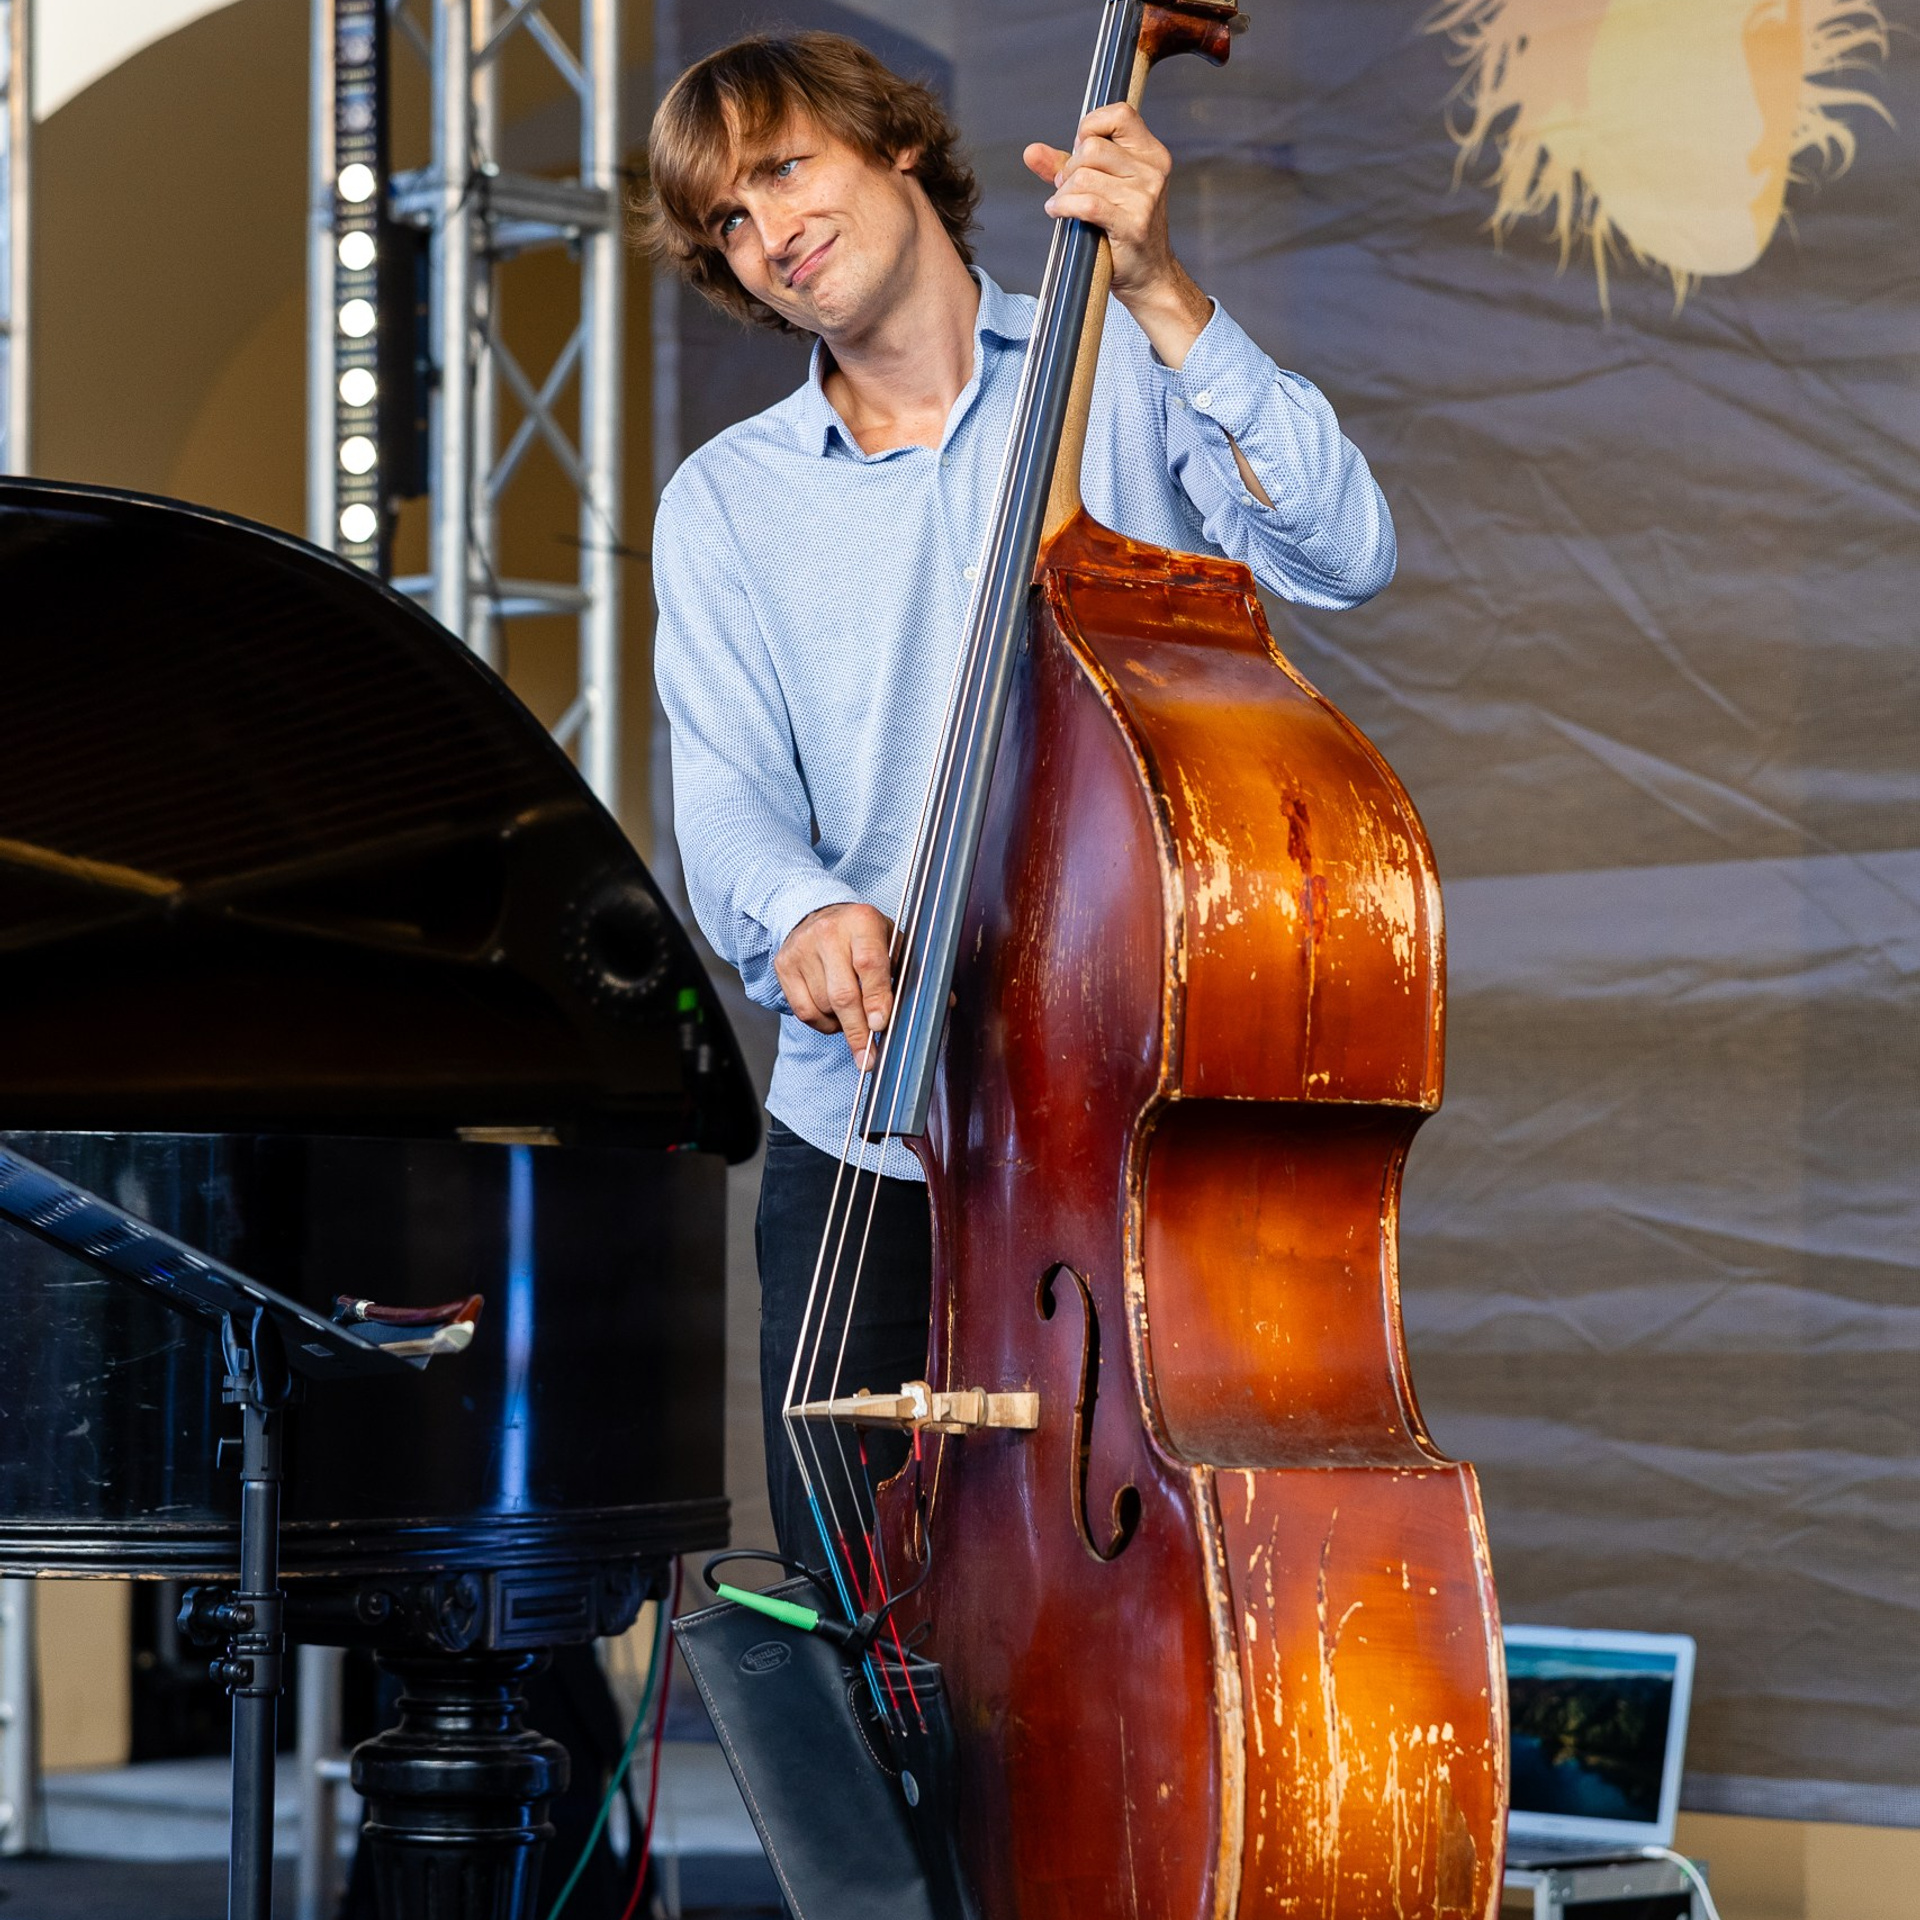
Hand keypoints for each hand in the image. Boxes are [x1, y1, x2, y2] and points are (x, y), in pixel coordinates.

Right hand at [774, 902, 894, 1062]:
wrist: (817, 914)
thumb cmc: (862, 935)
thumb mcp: (890, 940)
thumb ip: (904, 971)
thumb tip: (924, 1006)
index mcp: (862, 922)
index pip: (869, 965)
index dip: (876, 999)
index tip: (880, 1026)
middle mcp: (828, 932)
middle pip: (842, 994)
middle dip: (858, 1031)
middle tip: (869, 1057)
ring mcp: (802, 949)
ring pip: (823, 1006)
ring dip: (842, 1024)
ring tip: (854, 1018)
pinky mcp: (784, 965)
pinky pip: (804, 1011)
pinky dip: (823, 1023)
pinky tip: (834, 1017)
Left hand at [1024, 102, 1210, 366]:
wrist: (1149, 276)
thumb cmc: (1125, 232)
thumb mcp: (1102, 189)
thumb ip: (1066, 166)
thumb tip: (1031, 151)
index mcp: (1152, 154)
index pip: (1120, 114)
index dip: (1090, 125)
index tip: (1078, 150)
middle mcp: (1152, 171)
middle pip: (1092, 147)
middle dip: (1070, 168)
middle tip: (1067, 188)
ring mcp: (1144, 198)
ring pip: (1084, 176)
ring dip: (1063, 193)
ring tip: (1063, 206)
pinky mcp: (1132, 224)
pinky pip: (1086, 203)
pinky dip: (1063, 206)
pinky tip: (1057, 213)